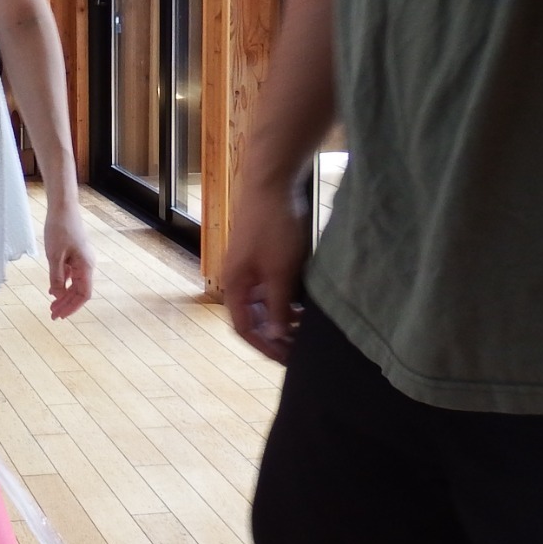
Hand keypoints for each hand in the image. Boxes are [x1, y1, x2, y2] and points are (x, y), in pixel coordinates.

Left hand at [44, 199, 94, 319]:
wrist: (63, 208)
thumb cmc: (59, 230)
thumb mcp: (54, 256)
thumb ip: (56, 277)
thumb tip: (57, 295)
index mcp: (86, 267)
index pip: (83, 295)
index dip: (72, 307)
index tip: (60, 315)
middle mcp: (87, 265)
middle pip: (79, 291)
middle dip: (66, 304)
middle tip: (52, 315)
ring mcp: (81, 260)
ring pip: (74, 284)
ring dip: (63, 296)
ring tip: (52, 306)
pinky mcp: (75, 255)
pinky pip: (71, 275)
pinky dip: (62, 284)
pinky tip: (53, 290)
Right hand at [222, 178, 309, 361]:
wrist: (272, 183)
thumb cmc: (273, 226)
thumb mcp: (280, 272)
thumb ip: (278, 307)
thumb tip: (277, 337)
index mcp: (235, 285)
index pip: (244, 328)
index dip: (264, 346)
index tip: (287, 359)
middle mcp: (239, 279)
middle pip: (253, 318)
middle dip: (275, 335)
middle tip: (300, 348)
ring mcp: (250, 266)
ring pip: (264, 303)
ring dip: (283, 318)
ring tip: (307, 327)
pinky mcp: (262, 255)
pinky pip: (272, 288)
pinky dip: (287, 300)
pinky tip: (305, 303)